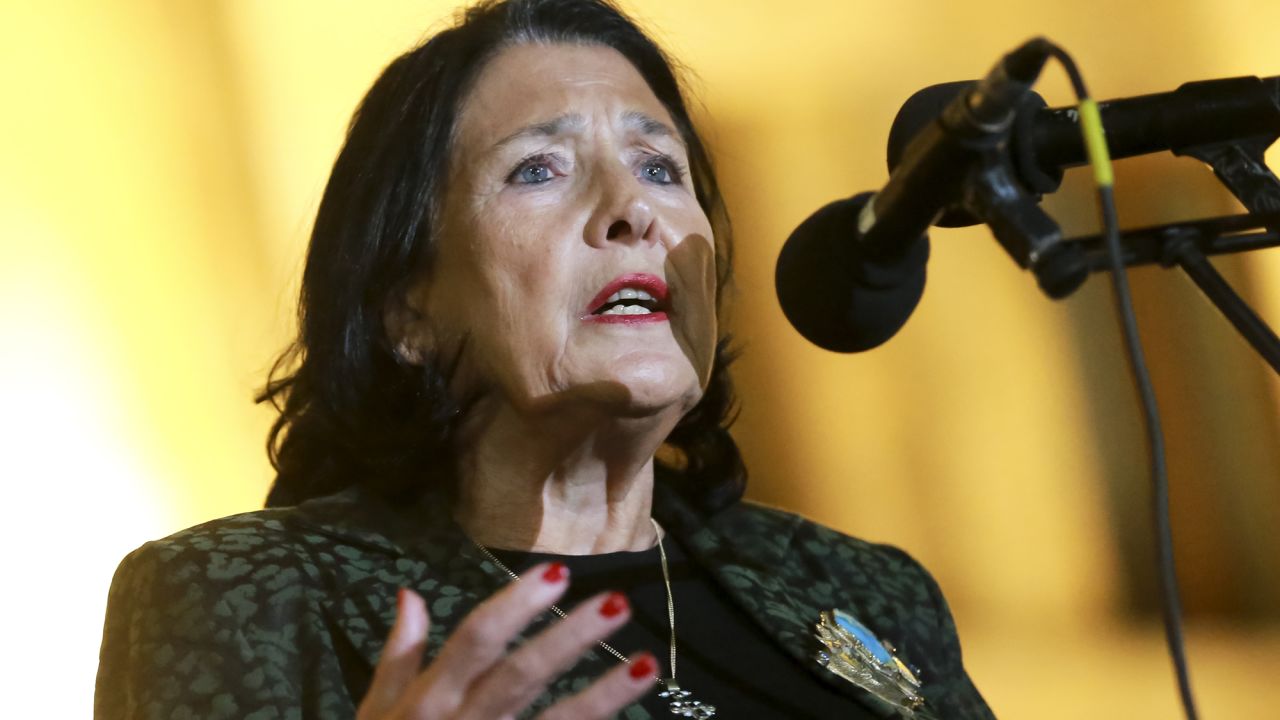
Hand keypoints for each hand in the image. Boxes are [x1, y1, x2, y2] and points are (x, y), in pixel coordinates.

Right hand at [356, 562, 656, 718]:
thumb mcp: (377, 716)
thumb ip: (398, 659)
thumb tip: (411, 595)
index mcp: (428, 703)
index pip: (474, 640)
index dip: (516, 605)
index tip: (558, 572)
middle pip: (521, 676)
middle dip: (570, 639)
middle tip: (618, 604)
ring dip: (604, 697)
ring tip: (647, 666)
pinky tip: (631, 714)